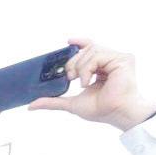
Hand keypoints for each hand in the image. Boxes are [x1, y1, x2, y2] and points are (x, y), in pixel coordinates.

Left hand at [31, 40, 155, 132]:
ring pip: (91, 51)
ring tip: (82, 83)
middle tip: (70, 77)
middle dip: (73, 62)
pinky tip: (88, 82)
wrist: (116, 113)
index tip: (68, 42)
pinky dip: (87, 69)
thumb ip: (53, 101)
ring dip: (80, 68)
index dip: (80, 43)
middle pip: (87, 49)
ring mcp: (118, 59)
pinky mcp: (124, 59)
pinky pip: (98, 55)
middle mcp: (111, 60)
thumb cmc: (101, 109)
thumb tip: (31, 106)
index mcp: (102, 68)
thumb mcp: (71, 103)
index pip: (91, 48)